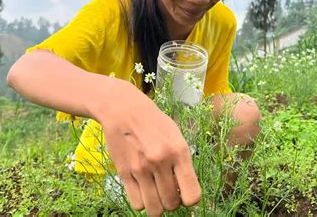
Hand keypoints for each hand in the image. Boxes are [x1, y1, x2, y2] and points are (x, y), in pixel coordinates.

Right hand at [98, 82, 200, 215]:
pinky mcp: (124, 173)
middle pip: (172, 203)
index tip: (185, 193)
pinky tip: (143, 190)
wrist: (124, 110)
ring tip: (156, 193)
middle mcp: (160, 161)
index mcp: (178, 151)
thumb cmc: (154, 123)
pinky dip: (142, 202)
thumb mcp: (176, 136)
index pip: (192, 195)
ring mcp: (141, 169)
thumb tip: (186, 192)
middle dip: (172, 201)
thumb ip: (183, 162)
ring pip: (154, 209)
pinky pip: (137, 204)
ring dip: (157, 206)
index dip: (190, 199)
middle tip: (168, 189)